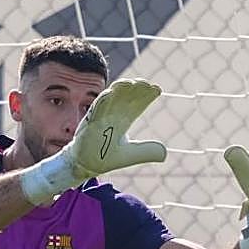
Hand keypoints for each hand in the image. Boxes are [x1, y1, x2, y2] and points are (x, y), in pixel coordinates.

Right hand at [20, 79, 167, 205]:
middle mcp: (112, 115)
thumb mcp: (129, 155)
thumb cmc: (104, 156)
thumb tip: (165, 153)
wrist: (83, 165)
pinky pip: (94, 108)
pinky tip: (110, 92)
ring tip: (131, 83)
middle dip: (136, 89)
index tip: (158, 90)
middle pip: (126, 97)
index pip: (136, 103)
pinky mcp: (88, 123)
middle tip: (147, 84)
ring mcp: (100, 117)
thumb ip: (146, 151)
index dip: (146, 96)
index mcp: (122, 120)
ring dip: (120, 89)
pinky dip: (102, 100)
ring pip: (111, 98)